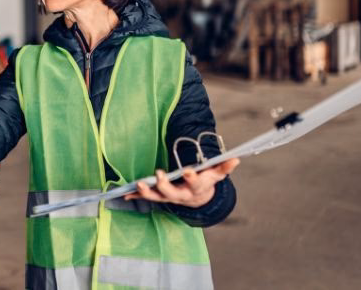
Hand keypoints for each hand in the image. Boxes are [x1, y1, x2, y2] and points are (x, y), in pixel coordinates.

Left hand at [124, 158, 239, 207]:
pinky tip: (125, 194)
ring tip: (139, 184)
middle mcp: (181, 195)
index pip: (195, 183)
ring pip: (157, 197)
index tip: (188, 171)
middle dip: (165, 184)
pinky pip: (146, 197)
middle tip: (159, 174)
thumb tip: (235, 159)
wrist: (198, 200)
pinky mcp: (159, 197)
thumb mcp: (215, 175)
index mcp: (195, 188)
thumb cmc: (205, 182)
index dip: (192, 177)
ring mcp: (168, 197)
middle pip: (172, 192)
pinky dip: (135, 196)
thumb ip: (223, 167)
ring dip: (147, 191)